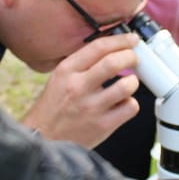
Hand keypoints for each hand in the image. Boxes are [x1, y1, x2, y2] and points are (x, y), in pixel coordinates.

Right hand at [22, 32, 141, 147]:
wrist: (43, 140)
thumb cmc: (53, 109)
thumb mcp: (60, 79)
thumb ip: (83, 64)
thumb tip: (111, 50)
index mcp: (66, 71)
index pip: (98, 47)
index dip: (120, 40)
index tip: (131, 39)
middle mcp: (78, 87)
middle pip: (114, 62)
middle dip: (131, 56)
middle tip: (134, 58)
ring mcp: (91, 107)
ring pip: (127, 85)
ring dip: (133, 81)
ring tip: (128, 83)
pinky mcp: (103, 125)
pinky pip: (130, 107)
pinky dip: (130, 104)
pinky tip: (122, 104)